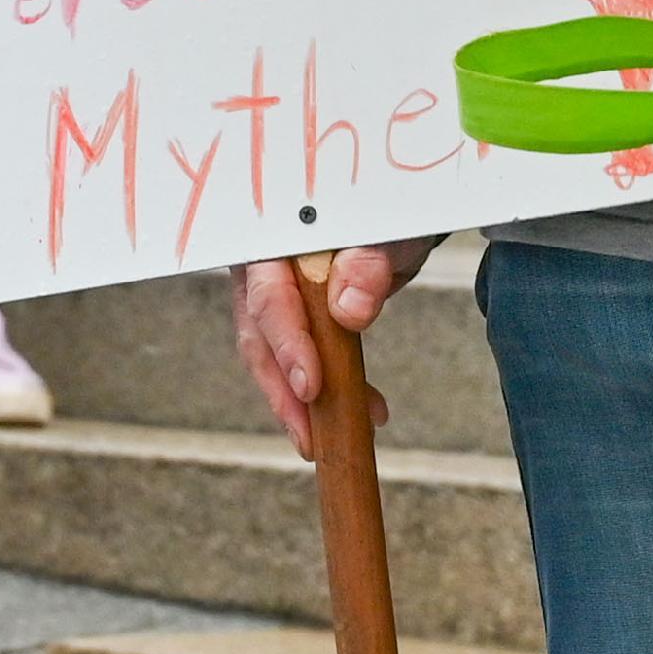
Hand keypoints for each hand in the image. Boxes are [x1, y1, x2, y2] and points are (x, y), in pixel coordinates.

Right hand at [231, 241, 437, 462]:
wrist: (392, 219)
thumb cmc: (384, 215)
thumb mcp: (386, 232)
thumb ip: (367, 262)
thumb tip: (349, 308)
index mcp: (274, 238)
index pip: (269, 295)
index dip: (287, 343)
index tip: (309, 385)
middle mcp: (261, 269)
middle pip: (260, 337)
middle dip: (284, 390)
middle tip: (311, 434)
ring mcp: (272, 297)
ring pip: (272, 358)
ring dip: (302, 404)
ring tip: (334, 437)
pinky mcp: (291, 321)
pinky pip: (298, 363)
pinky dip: (329, 393)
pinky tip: (364, 412)